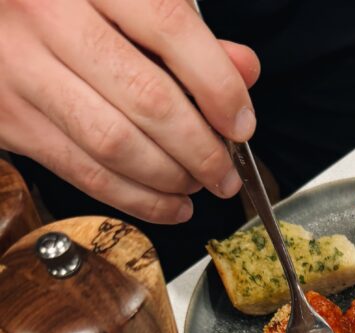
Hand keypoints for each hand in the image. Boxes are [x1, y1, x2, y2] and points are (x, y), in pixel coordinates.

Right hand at [0, 0, 260, 222]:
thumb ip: (184, 31)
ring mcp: (19, 68)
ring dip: (171, 178)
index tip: (241, 123)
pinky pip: (84, 171)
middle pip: (148, 97)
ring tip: (200, 186)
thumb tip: (244, 70)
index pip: (170, 26)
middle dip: (202, 149)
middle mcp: (46, 15)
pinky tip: (168, 204)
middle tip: (227, 173)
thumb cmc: (58, 3)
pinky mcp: (9, 118)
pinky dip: (137, 199)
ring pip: (116, 143)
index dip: (217, 84)